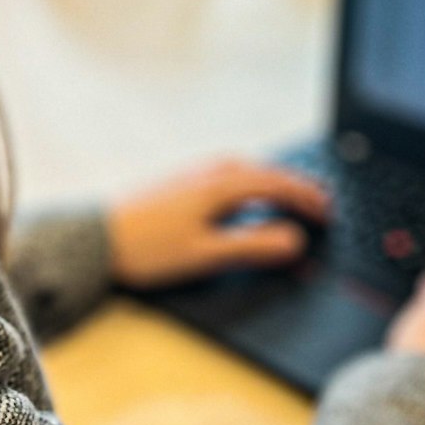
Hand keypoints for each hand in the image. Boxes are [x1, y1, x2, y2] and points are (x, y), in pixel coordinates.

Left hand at [107, 159, 332, 289]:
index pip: (277, 184)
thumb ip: (252, 246)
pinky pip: (230, 174)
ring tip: (292, 195)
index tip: (328, 212)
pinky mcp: (181, 181)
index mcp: (221, 185)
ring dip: (274, 181)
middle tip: (322, 201)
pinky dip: (252, 182)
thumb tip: (294, 240)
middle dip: (296, 186)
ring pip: (248, 170)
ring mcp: (194, 173)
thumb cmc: (147, 249)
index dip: (306, 198)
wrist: (96, 238)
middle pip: (265, 172)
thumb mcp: (206, 254)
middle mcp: (210, 171)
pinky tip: (247, 194)